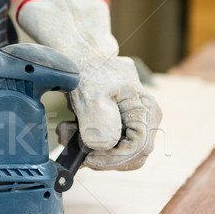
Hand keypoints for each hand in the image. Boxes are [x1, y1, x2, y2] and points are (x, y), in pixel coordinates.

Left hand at [17, 0, 161, 169]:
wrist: (79, 54)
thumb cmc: (88, 69)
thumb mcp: (91, 94)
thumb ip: (99, 122)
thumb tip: (104, 145)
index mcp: (147, 111)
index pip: (137, 151)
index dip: (111, 159)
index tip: (86, 155)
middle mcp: (146, 120)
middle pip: (130, 158)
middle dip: (99, 156)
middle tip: (74, 141)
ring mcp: (134, 124)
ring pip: (117, 155)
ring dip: (89, 149)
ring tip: (67, 130)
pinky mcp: (120, 127)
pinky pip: (108, 147)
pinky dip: (87, 143)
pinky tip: (71, 129)